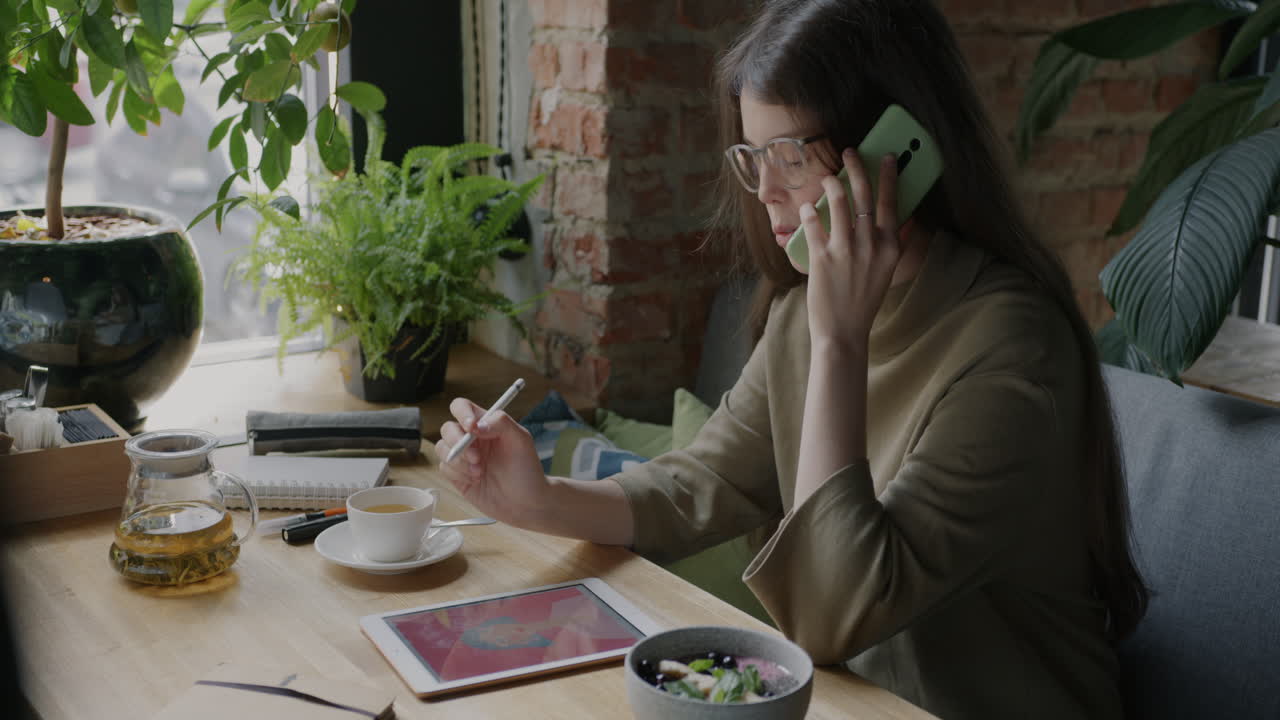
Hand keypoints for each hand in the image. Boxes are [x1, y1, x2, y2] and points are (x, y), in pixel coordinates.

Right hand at [436, 398, 549, 528]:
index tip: (471, 427)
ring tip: (479, 472)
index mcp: (486, 424)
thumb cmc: (527, 470)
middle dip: (458, 442)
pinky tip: (475, 480)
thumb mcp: (521, 440)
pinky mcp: (457, 475)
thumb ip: (501, 423)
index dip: (461, 413)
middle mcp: (472, 438)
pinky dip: (458, 474)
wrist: (525, 502)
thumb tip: (476, 425)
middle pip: (447, 428)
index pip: (462, 407)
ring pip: (442, 448)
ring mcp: (463, 456)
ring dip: (459, 461)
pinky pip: (444, 468)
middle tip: (477, 457)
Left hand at [798, 149, 904, 347]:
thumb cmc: (863, 302)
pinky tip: (807, 208)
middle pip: (864, 196)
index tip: (885, 157)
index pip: (891, 203)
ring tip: (828, 177)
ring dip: (832, 185)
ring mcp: (846, 251)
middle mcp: (870, 246)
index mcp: (890, 248)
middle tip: (850, 152)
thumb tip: (897, 221)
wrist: (844, 333)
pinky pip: (814, 225)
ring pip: (838, 204)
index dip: (888, 176)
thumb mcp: (885, 272)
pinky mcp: (822, 259)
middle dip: (857, 168)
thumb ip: (890, 246)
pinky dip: (809, 213)